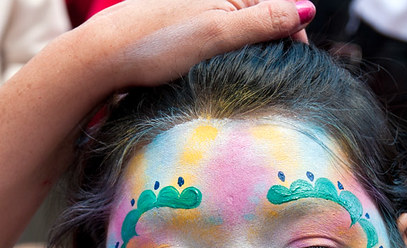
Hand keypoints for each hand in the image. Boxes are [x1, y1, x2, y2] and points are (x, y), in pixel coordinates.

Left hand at [70, 0, 312, 92]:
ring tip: (243, 82)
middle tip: (273, 80)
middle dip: (268, 48)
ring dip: (243, 58)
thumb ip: (262, 22)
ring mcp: (188, 16)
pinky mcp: (172, 35)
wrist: (99, 57)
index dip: (292, 36)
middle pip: (255, 22)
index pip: (276, 8)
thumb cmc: (154, 44)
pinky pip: (208, 47)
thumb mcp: (216, 33)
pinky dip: (217, 62)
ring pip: (232, 36)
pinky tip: (212, 78)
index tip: (298, 67)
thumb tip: (307, 9)